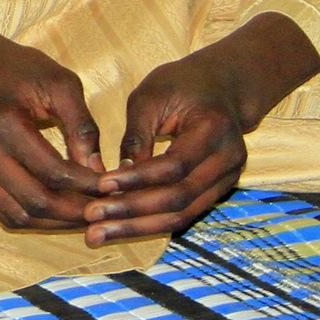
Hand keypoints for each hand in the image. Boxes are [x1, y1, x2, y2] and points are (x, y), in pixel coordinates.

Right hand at [0, 31, 106, 233]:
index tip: (115, 187)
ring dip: (57, 223)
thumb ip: (82, 126)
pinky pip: (4, 215)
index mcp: (5, 124)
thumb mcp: (60, 84)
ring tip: (86, 214)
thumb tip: (99, 172)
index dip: (89, 187)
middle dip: (77, 212)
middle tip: (106, 209)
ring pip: (20, 217)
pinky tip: (59, 212)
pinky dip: (36, 222)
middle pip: (36, 202)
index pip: (54, 173)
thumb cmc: (19, 70)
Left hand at [87, 12, 319, 246]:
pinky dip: (150, 223)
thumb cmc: (181, 84)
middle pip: (179, 198)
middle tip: (92, 219)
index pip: (175, 165)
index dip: (138, 179)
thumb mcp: (151, 97)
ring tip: (98, 234)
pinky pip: (183, 214)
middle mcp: (228, 160)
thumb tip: (115, 176)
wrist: (222, 88)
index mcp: (214, 129)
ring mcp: (227, 179)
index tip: (101, 184)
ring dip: (138, 228)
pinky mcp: (216, 191)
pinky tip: (118, 227)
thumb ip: (137, 136)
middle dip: (132, 212)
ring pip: (182, 214)